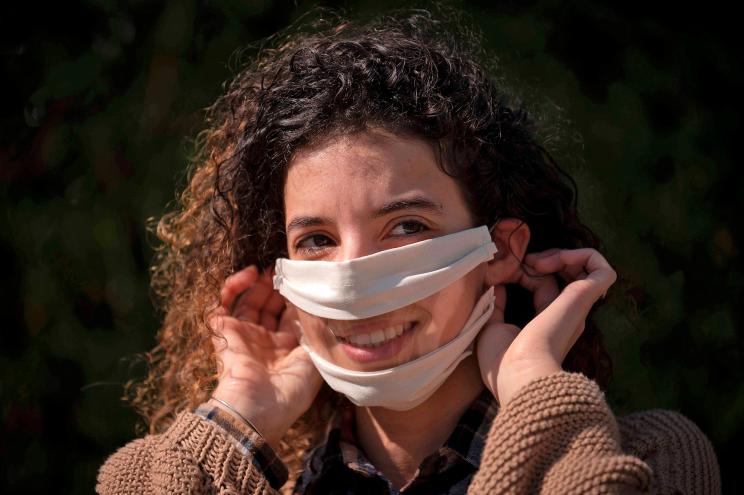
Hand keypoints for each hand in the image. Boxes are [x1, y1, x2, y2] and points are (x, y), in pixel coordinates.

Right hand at [208, 265, 321, 447]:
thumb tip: (318, 308)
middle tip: (284, 271)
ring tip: (267, 270)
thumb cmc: (288, 394)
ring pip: (247, 301)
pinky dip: (232, 287)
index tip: (304, 281)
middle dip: (277, 288)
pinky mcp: (223, 333)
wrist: (255, 412)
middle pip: (270, 306)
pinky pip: (222, 304)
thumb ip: (316, 335)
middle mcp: (264, 341)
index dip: (296, 298)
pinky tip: (247, 275)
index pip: (290, 316)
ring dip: (256, 284)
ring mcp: (243, 336)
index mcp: (286, 351)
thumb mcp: (314, 364)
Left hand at [476, 248, 615, 407]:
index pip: (543, 287)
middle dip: (546, 259)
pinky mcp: (583, 298)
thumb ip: (497, 304)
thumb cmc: (503, 362)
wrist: (520, 375)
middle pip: (567, 276)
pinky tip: (562, 257)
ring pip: (587, 270)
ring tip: (536, 260)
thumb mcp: (492, 326)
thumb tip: (497, 284)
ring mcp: (576, 307)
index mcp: (548, 325)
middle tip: (525, 261)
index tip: (502, 274)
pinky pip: (602, 271)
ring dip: (562, 255)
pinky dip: (586, 256)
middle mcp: (567, 315)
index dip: (526, 272)